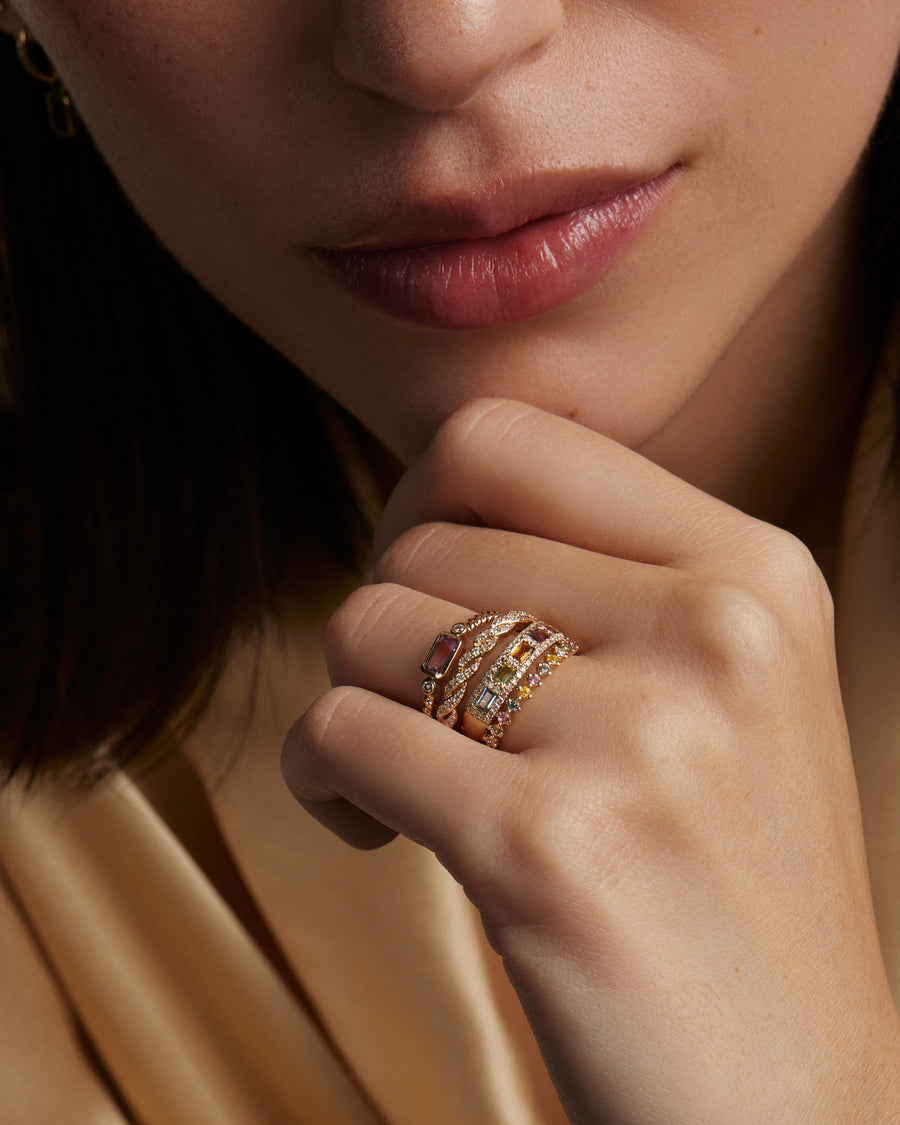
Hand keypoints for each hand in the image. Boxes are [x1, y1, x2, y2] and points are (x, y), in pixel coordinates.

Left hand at [281, 399, 899, 1123]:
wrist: (788, 1098)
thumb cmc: (720, 880)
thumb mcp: (724, 684)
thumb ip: (602, 571)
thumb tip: (427, 491)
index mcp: (755, 571)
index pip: (506, 435)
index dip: (422, 497)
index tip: (423, 580)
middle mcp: (713, 631)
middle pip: (421, 540)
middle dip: (388, 626)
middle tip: (423, 711)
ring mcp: (639, 738)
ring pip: (364, 626)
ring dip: (349, 701)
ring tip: (403, 775)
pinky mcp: (547, 847)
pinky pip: (338, 734)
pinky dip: (321, 778)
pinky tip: (374, 828)